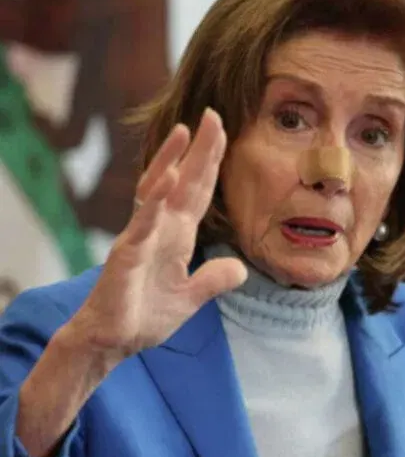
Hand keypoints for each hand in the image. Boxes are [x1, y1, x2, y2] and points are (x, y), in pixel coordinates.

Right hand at [66, 109, 246, 363]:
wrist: (113, 341)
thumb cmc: (144, 317)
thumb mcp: (190, 298)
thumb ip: (214, 279)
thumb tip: (239, 268)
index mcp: (176, 235)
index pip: (199, 192)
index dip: (211, 164)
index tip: (225, 133)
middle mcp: (159, 229)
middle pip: (183, 182)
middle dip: (199, 150)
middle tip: (214, 115)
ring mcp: (141, 237)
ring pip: (158, 191)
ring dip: (172, 161)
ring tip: (185, 132)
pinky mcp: (127, 254)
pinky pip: (142, 222)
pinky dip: (155, 200)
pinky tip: (168, 179)